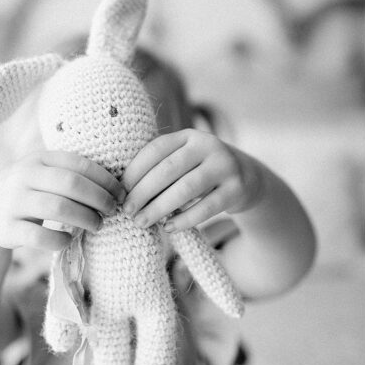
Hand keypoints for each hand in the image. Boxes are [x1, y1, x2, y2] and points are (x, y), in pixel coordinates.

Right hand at [0, 151, 123, 251]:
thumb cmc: (28, 192)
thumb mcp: (42, 172)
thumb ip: (70, 172)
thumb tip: (118, 184)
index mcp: (38, 158)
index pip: (79, 164)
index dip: (106, 179)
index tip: (121, 193)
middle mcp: (23, 175)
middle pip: (72, 184)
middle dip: (99, 199)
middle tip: (112, 210)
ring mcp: (12, 201)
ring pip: (58, 208)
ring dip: (85, 218)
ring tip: (97, 225)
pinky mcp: (6, 228)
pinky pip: (40, 237)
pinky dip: (60, 240)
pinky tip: (69, 239)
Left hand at [120, 129, 262, 231]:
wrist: (246, 178)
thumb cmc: (200, 172)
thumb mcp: (183, 161)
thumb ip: (160, 167)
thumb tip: (122, 191)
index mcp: (189, 136)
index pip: (155, 150)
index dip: (134, 171)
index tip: (119, 192)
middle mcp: (208, 145)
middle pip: (168, 170)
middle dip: (143, 192)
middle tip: (127, 212)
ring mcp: (225, 166)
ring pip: (186, 188)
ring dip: (160, 208)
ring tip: (142, 222)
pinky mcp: (237, 188)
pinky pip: (207, 207)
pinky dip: (185, 219)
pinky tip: (169, 228)